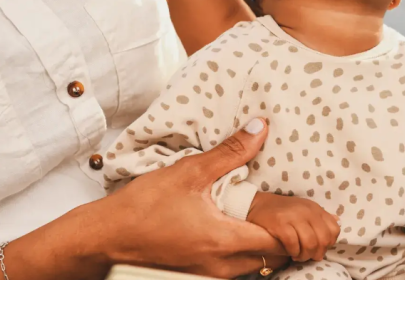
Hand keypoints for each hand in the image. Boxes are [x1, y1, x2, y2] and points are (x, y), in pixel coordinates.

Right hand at [101, 118, 288, 278]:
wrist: (108, 235)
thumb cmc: (145, 205)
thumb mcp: (191, 171)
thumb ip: (231, 152)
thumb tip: (260, 129)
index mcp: (224, 240)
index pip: (279, 241)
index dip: (294, 225)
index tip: (296, 206)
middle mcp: (222, 266)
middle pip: (273, 257)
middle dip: (286, 235)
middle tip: (285, 208)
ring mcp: (210, 275)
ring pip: (256, 265)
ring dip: (268, 244)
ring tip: (266, 215)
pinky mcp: (200, 275)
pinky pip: (237, 268)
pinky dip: (248, 252)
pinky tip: (240, 228)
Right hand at [247, 191, 340, 262]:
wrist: (257, 204)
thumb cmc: (283, 211)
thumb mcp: (305, 209)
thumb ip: (320, 217)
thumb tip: (338, 221)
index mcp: (315, 209)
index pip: (333, 230)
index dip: (328, 244)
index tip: (318, 247)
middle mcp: (307, 211)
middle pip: (323, 239)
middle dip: (316, 253)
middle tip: (307, 255)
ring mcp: (293, 216)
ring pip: (310, 243)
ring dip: (304, 255)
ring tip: (298, 255)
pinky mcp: (280, 224)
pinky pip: (293, 244)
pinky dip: (293, 252)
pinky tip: (289, 251)